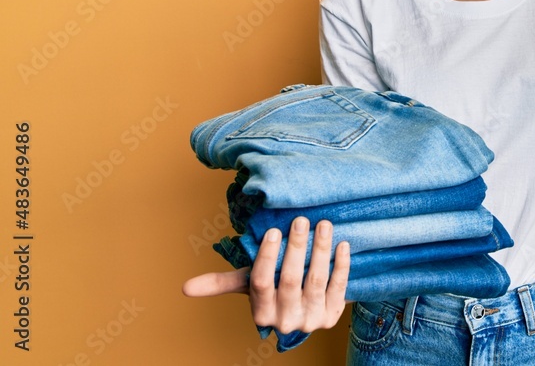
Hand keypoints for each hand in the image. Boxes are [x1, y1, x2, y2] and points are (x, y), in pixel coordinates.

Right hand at [181, 217, 350, 333]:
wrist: (308, 310)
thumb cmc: (275, 291)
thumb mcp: (251, 286)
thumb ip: (223, 283)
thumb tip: (185, 288)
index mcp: (261, 312)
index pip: (260, 282)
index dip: (268, 257)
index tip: (274, 231)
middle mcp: (285, 320)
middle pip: (289, 279)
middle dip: (296, 247)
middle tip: (301, 221)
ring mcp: (311, 319)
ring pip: (315, 280)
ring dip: (320, 251)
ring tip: (323, 225)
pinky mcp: (333, 316)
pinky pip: (339, 287)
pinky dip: (341, 265)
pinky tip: (342, 244)